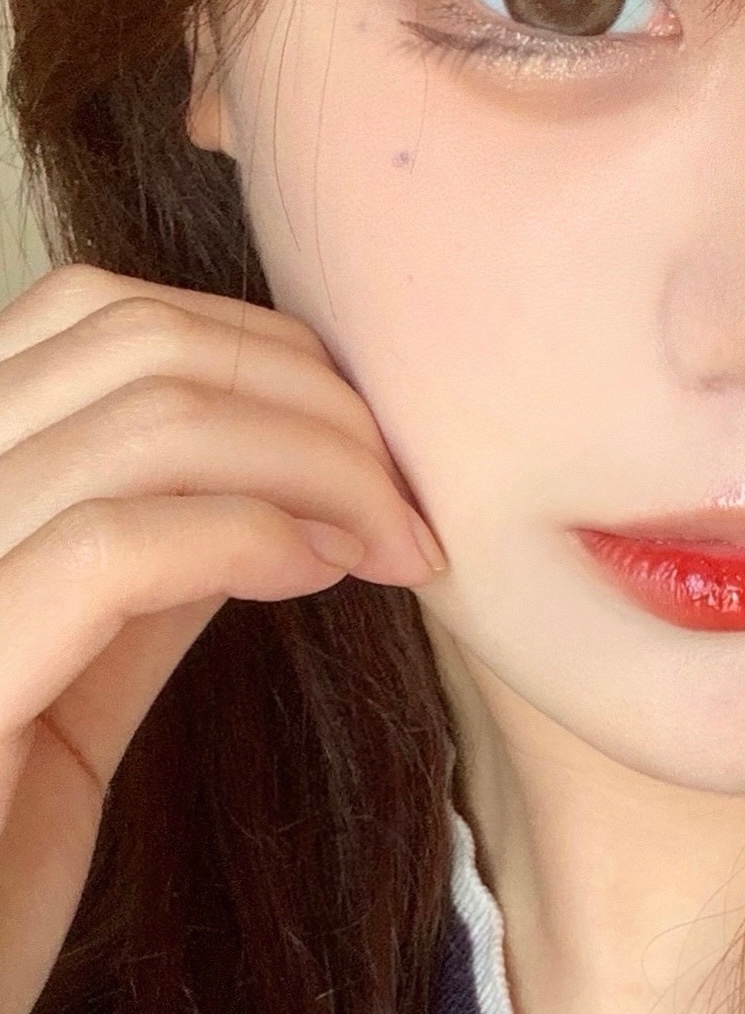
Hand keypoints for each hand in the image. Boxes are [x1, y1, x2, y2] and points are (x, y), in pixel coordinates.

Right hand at [0, 262, 446, 1013]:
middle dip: (314, 400)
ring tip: (395, 543)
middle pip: (136, 341)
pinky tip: (324, 573)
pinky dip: (249, 534)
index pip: (96, 316)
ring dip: (316, 465)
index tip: (368, 446)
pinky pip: (113, 547)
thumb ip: (138, 579)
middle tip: (411, 501)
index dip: (263, 352)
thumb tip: (264, 493)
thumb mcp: (64, 697)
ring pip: (143, 422)